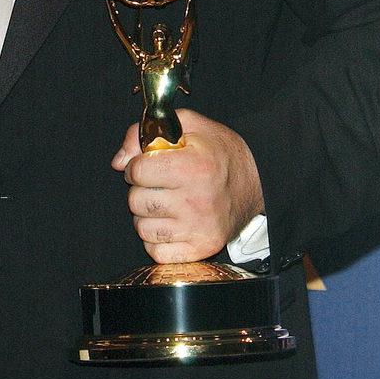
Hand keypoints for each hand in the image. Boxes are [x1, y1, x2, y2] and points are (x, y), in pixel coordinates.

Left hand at [111, 109, 263, 262]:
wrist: (260, 181)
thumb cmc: (221, 153)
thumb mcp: (188, 126)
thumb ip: (145, 133)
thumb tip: (119, 162)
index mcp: (194, 167)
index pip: (138, 171)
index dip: (137, 165)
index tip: (148, 165)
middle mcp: (196, 201)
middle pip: (137, 201)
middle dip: (141, 190)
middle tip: (158, 184)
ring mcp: (199, 228)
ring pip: (143, 228)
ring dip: (146, 216)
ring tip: (165, 203)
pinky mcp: (202, 248)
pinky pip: (157, 252)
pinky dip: (156, 240)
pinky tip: (170, 223)